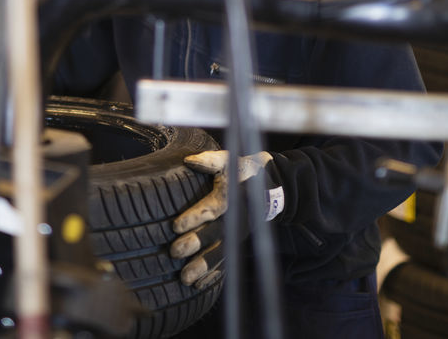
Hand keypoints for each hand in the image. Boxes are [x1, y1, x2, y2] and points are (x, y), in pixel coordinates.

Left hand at [170, 150, 278, 287]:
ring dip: (203, 266)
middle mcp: (236, 218)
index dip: (194, 217)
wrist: (273, 184)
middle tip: (174, 252)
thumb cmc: (244, 170)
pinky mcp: (238, 242)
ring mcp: (238, 233)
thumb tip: (187, 160)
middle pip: (215, 234)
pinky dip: (213, 275)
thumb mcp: (229, 160)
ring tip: (185, 278)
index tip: (175, 226)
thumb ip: (210, 161)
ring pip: (221, 253)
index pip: (211, 208)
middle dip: (195, 244)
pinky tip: (198, 286)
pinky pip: (227, 262)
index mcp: (232, 196)